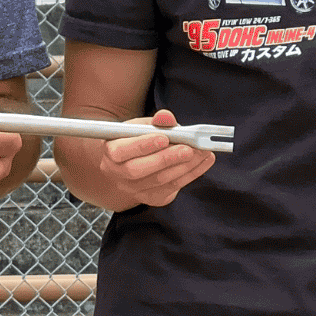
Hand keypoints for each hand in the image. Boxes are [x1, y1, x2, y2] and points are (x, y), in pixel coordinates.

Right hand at [97, 109, 213, 209]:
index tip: (164, 137)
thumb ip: (154, 121)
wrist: (132, 163)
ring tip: (202, 152)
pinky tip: (203, 161)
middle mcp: (118, 174)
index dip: (143, 145)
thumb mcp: (141, 127)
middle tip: (189, 149)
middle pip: (140, 170)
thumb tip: (167, 118)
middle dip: (167, 159)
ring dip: (185, 166)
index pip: (122, 150)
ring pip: (159, 181)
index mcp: (111, 152)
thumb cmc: (136, 140)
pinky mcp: (152, 198)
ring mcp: (134, 190)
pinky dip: (191, 174)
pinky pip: (173, 188)